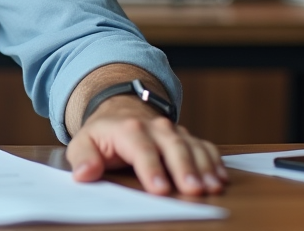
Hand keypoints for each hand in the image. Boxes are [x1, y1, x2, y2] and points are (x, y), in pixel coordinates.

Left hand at [66, 95, 226, 195]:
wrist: (121, 112)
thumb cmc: (103, 135)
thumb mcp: (83, 143)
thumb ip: (82, 158)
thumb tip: (85, 173)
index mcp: (128, 129)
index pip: (141, 148)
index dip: (151, 168)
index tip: (159, 189)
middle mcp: (154, 128)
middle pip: (173, 146)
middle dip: (184, 168)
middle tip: (194, 190)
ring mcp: (173, 132)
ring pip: (193, 146)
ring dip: (204, 167)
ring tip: (213, 186)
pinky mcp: (187, 138)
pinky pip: (205, 146)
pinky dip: (214, 161)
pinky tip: (221, 178)